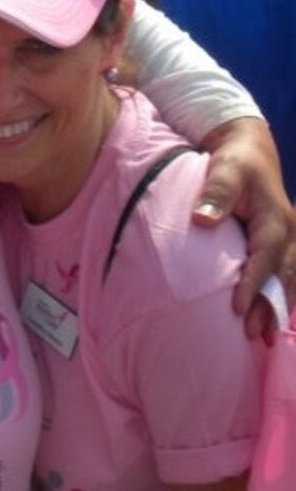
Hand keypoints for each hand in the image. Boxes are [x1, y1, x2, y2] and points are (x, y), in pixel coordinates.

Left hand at [191, 116, 294, 336]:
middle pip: (283, 275)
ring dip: (278, 308)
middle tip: (254, 334)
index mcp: (276, 218)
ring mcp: (290, 240)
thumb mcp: (224, 170)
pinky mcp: (284, 245)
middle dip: (270, 306)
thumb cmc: (233, 162)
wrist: (250, 152)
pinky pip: (287, 276)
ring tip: (265, 338)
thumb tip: (203, 219)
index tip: (237, 307)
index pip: (266, 255)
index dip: (253, 282)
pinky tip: (272, 322)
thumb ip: (215, 192)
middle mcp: (290, 232)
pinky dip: (281, 298)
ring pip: (289, 280)